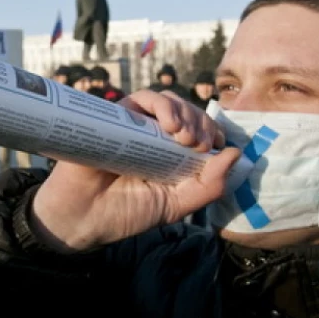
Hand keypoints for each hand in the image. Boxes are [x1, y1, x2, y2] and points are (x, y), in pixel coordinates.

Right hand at [32, 90, 240, 252]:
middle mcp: (154, 135)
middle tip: (198, 145)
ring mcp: (134, 124)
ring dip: (185, 112)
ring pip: (168, 100)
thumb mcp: (176, 205)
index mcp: (170, 154)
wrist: (82, 218)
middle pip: (187, 111)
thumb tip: (235, 153)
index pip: (200, 129)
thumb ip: (209, 186)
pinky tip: (169, 125)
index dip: (213, 130)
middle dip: (201, 123)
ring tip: (184, 137)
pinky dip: (161, 105)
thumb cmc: (126, 213)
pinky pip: (142, 99)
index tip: (216, 146)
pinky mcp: (116, 117)